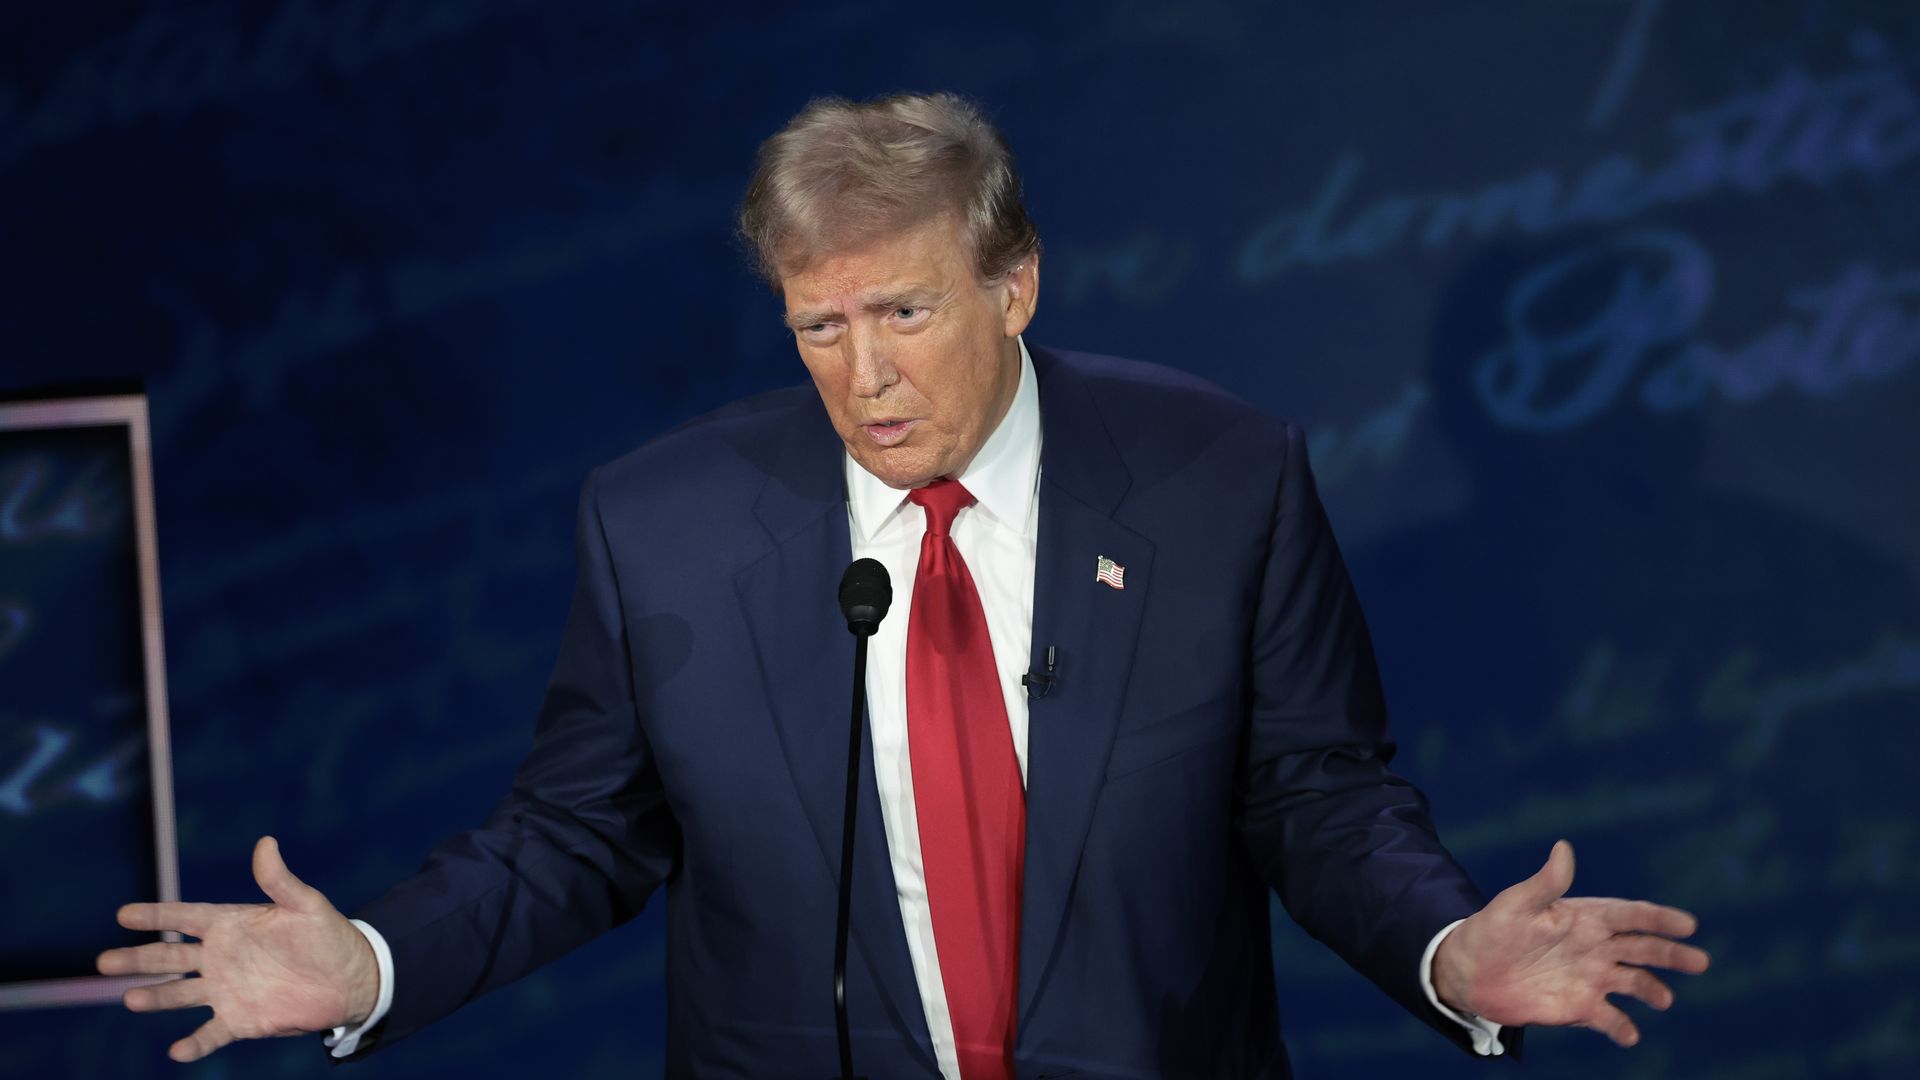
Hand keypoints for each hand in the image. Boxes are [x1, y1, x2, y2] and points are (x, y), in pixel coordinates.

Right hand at [96, 836, 380, 1062]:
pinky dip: (195, 1043)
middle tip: (103, 962)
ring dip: (156, 998)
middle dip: (137, 959)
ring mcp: (227, 989)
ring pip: (180, 995)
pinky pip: (211, 1033)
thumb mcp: (306, 904)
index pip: (185, 918)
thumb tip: (266, 843)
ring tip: (131, 999)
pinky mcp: (241, 1019)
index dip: (155, 916)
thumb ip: (279, 880)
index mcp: (232, 924)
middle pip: (169, 958)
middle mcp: (221, 957)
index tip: (123, 915)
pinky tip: (177, 1051)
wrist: (351, 978)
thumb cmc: (328, 935)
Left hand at [1432, 839, 1710, 1046]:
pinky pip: (1609, 1019)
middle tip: (1701, 961)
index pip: (1630, 915)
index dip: (1659, 918)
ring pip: (1633, 983)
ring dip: (1652, 990)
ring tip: (1663, 1000)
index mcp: (1585, 917)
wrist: (1469, 970)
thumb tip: (1563, 847)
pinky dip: (1622, 1028)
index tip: (1689, 924)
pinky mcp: (1579, 1007)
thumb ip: (1545, 882)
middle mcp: (1595, 947)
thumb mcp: (1517, 903)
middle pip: (1643, 949)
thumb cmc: (1492, 929)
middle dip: (1672, 954)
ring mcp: (1589, 977)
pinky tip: (1629, 1034)